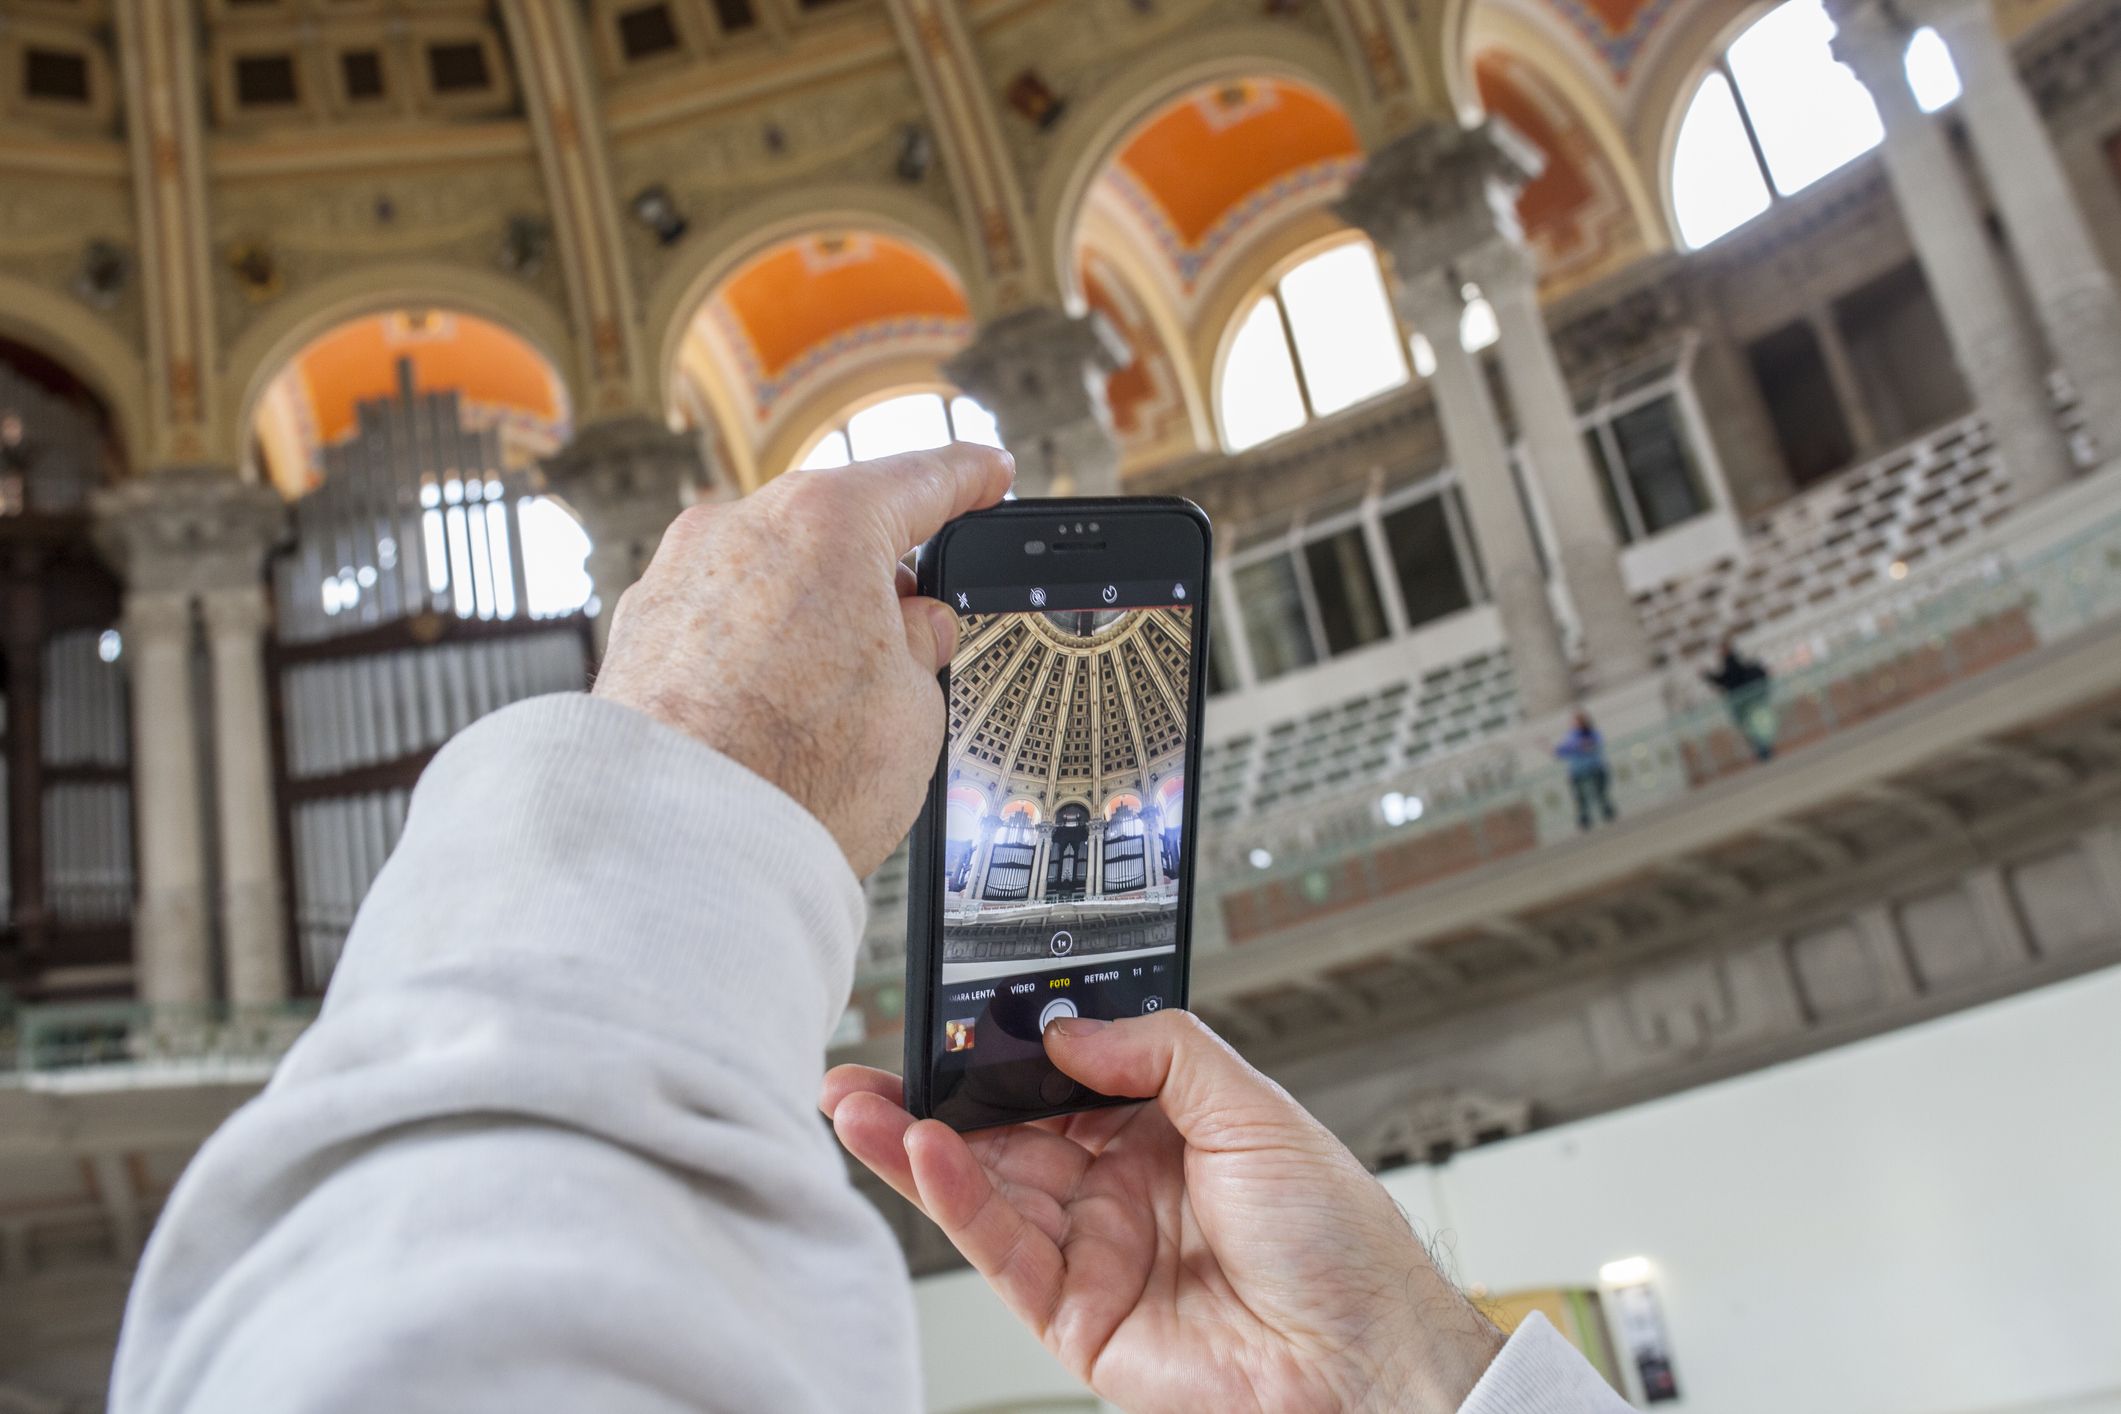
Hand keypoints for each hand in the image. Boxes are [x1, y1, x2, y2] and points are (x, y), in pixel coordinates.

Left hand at [593, 445, 1012, 875]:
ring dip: (810, 611)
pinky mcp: (635, 633)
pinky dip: (753, 647)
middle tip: (916, 625)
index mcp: (826, 523)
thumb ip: (919, 647)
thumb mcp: (916, 708)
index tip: (987, 473)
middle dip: (878, 567)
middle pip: (833, 526)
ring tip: (838, 692)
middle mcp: (739, 529)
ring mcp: (677, 577)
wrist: (680, 846)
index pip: (919, 482)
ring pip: (768, 572)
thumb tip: (908, 627)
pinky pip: (718, 619)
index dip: (967, 479)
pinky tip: (773, 704)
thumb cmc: (797, 776)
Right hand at [823, 1012, 1503, 1413]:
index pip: (1053, 1083)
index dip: (997, 1055)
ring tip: (860, 1107)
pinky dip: (955, 1202)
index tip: (945, 1024)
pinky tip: (923, 1154)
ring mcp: (1092, 1256)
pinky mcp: (1074, 1319)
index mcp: (1158, 1132)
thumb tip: (1065, 1027)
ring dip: (917, 1148)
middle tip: (868, 1070)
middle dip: (928, 1103)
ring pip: (984, 1193)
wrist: (1364, 1353)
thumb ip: (1158, 1050)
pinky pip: (1002, 1251)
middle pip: (1000, 1137)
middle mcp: (1116, 1192)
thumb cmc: (1336, 1239)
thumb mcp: (1253, 1104)